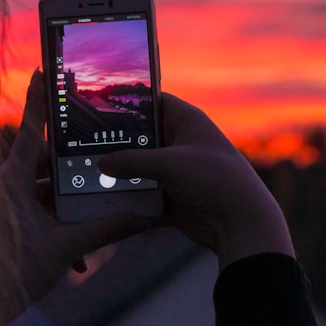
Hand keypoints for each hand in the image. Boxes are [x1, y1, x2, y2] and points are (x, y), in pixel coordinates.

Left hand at [0, 69, 150, 313]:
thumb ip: (102, 230)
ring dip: (68, 212)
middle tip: (101, 165)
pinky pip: (33, 222)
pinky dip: (55, 234)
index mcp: (9, 180)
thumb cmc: (3, 276)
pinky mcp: (2, 233)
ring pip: (41, 198)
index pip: (31, 130)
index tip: (45, 69)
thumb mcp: (60, 251)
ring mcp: (0, 211)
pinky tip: (76, 263)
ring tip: (96, 221)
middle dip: (73, 172)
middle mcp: (2, 188)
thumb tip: (141, 217)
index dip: (41, 100)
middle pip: (44, 165)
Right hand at [98, 93, 293, 271]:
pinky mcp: (175, 198)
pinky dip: (130, 201)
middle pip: (142, 139)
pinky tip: (106, 203)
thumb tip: (100, 164)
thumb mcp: (169, 164)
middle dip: (117, 145)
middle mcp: (182, 144)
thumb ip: (132, 161)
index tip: (100, 102)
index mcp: (188, 122)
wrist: (241, 224)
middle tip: (84, 144)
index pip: (154, 102)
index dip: (129, 100)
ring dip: (121, 176)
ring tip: (87, 175)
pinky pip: (145, 196)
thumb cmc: (214, 180)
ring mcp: (178, 172)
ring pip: (140, 170)